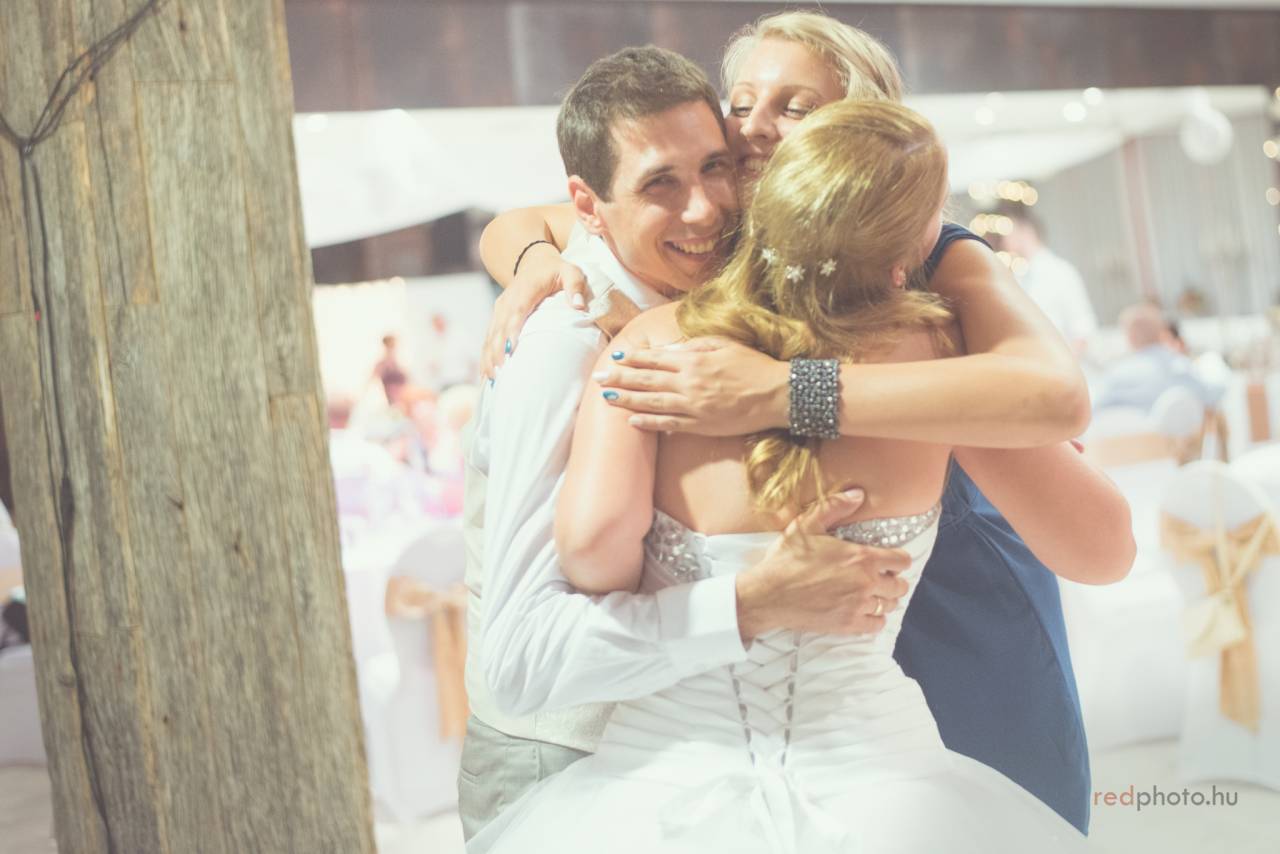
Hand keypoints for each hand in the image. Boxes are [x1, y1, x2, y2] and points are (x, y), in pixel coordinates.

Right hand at [479, 248, 589, 377]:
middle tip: (499, 373)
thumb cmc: (557, 270)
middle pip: (499, 328)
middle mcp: (508, 300)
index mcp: (525, 290)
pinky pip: (489, 337)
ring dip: (488, 356)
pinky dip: (486, 354)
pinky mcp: (497, 316)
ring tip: (491, 378)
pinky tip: (486, 372)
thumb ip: (575, 285)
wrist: (534, 262)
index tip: (510, 351)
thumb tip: (578, 305)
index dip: (511, 331)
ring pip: (490, 335)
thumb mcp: (571, 271)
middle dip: (496, 351)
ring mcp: (500, 308)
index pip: (517, 312)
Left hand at [592, 337, 789, 434]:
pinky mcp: (700, 425)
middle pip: (647, 380)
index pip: (655, 358)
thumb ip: (694, 345)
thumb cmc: (753, 365)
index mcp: (694, 360)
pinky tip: (632, 422)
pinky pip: (668, 425)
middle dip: (620, 378)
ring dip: (627, 400)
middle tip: (598, 378)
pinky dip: (649, 423)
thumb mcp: (724, 345)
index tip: (615, 357)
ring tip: (607, 397)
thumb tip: (668, 348)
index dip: (633, 358)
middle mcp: (689, 383)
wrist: (777, 394)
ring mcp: (693, 407)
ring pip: (652, 403)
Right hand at [735, 490, 910, 641]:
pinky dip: (875, 619)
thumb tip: (858, 494)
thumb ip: (834, 507)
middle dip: (893, 580)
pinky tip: (864, 611)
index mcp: (861, 558)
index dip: (898, 558)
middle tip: (880, 577)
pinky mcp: (848, 624)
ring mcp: (858, 606)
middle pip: (900, 586)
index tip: (888, 560)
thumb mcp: (806, 525)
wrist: (768, 595)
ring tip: (872, 594)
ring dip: (884, 599)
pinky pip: (877, 626)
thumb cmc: (787, 559)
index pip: (901, 560)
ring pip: (890, 606)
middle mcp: (865, 583)